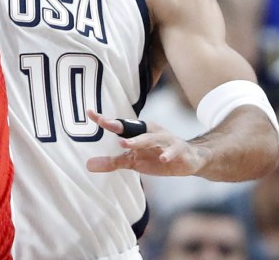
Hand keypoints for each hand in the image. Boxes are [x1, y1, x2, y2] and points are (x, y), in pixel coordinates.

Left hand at [85, 110, 208, 176]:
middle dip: (120, 125)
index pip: (119, 125)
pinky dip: (167, 154)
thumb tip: (88, 165)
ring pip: (151, 138)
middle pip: (134, 128)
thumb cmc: (156, 156)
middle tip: (105, 124)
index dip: (105, 120)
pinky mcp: (179, 150)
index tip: (90, 113)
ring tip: (125, 144)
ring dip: (139, 140)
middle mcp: (150, 132)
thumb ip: (112, 162)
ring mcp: (165, 140)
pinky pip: (172, 151)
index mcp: (138, 131)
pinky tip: (162, 159)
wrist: (189, 160)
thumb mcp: (133, 161)